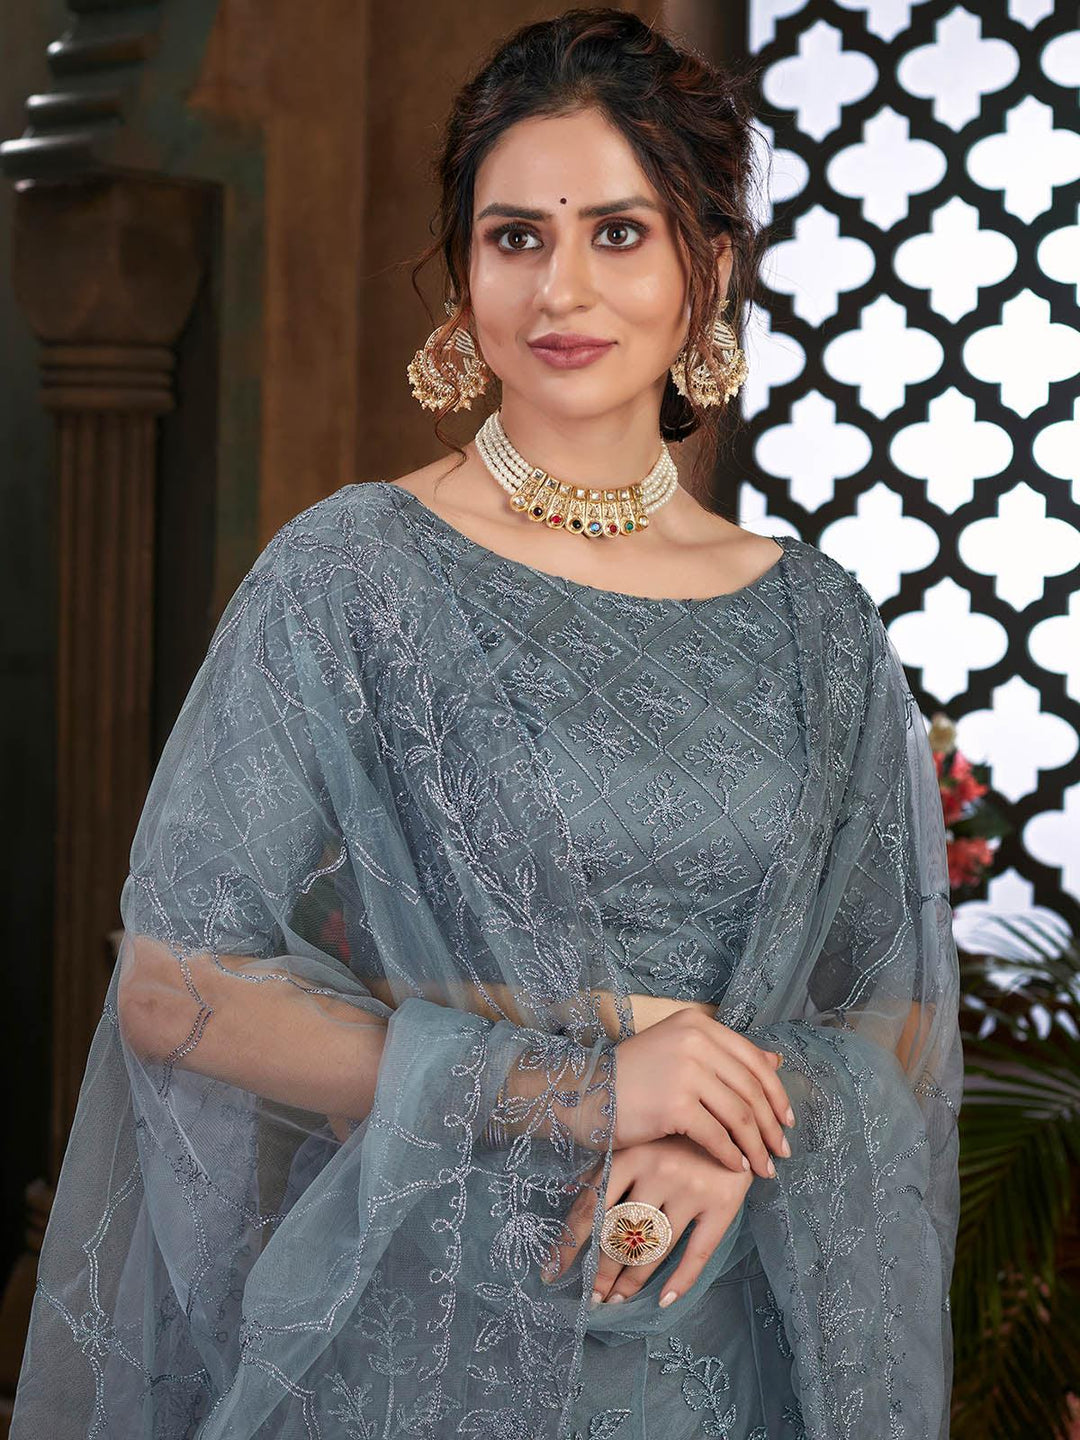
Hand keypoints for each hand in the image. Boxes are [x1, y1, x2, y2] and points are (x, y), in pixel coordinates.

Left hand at [543, 1136, 754, 1305]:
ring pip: (654, 1250)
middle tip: (591, 1298)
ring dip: (632, 1282)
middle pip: (620, 1234)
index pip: (591, 1209)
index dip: (570, 1246)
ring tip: (617, 1300)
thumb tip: (571, 1199)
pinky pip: (697, 1254)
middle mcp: (658, 1171)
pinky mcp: (723, 1204)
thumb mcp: (640, 1140)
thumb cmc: (677, 1133)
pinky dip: (680, 1281)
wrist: (736, 1116)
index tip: (552, 1273)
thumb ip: (608, 1169)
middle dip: (601, 1272)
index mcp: (630, 1154)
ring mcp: (692, 1188)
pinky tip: (664, 1300)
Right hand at [613, 1007, 793, 1179]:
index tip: (786, 1120)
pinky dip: (731, 1155)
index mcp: (698, 1025)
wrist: (585, 1093)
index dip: (777, 1093)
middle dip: (772, 1125)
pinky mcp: (675, 1103)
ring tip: (765, 1167)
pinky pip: (717, 1135)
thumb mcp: (680, 1053)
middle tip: (782, 1151)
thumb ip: (724, 1055)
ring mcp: (685, 1070)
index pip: (753, 1059)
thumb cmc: (632, 1077)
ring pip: (739, 1114)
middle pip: (751, 1088)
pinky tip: (737, 1168)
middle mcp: (694, 1040)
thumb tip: (775, 1060)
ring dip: (757, 1146)